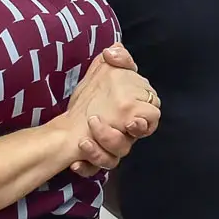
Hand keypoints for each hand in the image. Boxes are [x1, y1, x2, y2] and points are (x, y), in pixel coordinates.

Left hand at [66, 45, 159, 168]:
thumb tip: (114, 49)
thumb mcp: (104, 72)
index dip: (144, 121)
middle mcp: (127, 133)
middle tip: (96, 122)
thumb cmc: (92, 97)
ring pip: (116, 156)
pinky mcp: (97, 161)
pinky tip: (76, 162)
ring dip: (99, 148)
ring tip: (83, 139)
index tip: (130, 120)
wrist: (68, 121)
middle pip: (131, 141)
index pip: (150, 118)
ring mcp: (112, 148)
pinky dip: (88, 165)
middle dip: (116, 135)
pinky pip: (97, 168)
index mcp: (133, 113)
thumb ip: (118, 60)